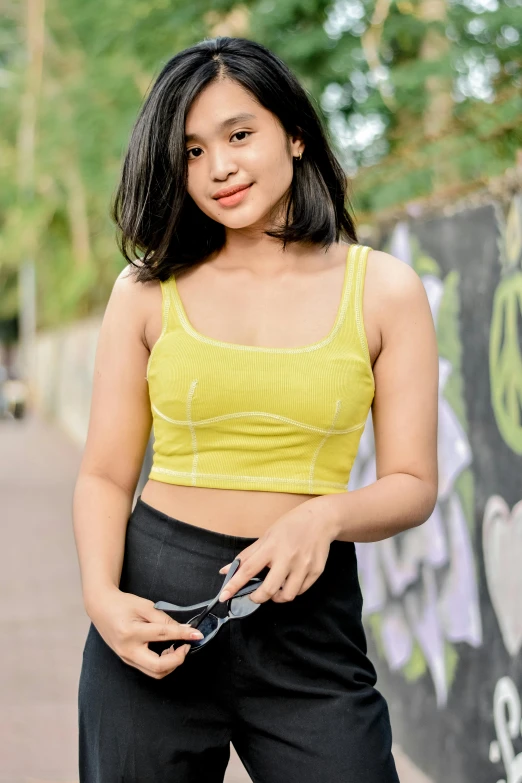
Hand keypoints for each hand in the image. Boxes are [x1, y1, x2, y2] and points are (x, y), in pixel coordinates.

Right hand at [85, 586, 203, 678]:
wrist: (101, 608)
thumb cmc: (122, 604)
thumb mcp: (145, 606)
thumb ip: (164, 619)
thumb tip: (184, 630)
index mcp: (131, 632)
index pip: (163, 635)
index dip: (184, 635)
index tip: (197, 634)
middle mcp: (128, 650)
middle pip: (158, 666)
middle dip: (177, 659)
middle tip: (186, 646)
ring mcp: (126, 658)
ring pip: (154, 672)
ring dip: (171, 663)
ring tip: (177, 647)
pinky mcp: (127, 661)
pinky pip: (148, 669)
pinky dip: (162, 663)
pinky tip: (167, 650)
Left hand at [217, 503, 337, 603]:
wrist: (321, 519)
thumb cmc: (290, 525)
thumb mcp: (267, 536)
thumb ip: (247, 555)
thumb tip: (225, 570)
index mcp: (272, 546)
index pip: (248, 569)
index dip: (234, 584)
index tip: (224, 596)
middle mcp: (288, 557)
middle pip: (268, 590)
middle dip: (257, 598)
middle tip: (254, 595)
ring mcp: (303, 566)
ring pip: (286, 596)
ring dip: (276, 597)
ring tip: (274, 589)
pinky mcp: (316, 572)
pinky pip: (301, 591)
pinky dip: (292, 591)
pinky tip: (289, 582)